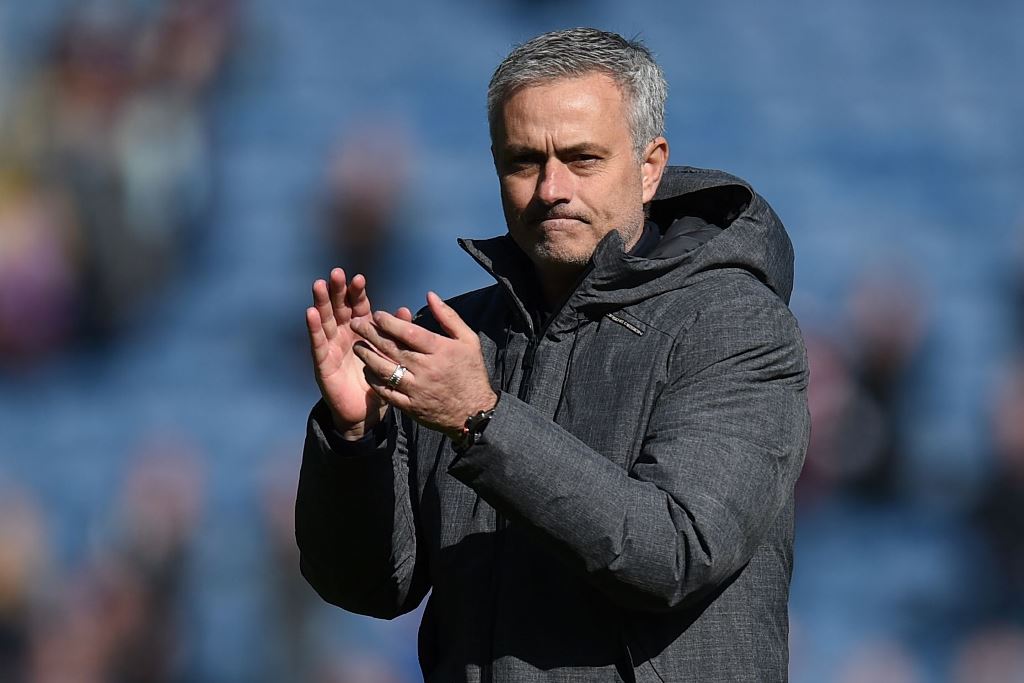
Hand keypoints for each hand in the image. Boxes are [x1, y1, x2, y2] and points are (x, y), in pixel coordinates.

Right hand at [305, 268, 412, 438]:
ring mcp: (331, 348)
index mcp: (361, 331)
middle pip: (339, 308)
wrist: (366, 411)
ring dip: (322, 303)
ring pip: (325, 321)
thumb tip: (405, 309)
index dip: (357, 293)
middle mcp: (344, 335)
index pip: (358, 307)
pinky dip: (314, 328)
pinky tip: (310, 313)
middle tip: (336, 272)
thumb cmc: (379, 380)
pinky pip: (318, 343)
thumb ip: (396, 333)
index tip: (359, 278)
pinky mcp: (322, 363)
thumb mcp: (389, 355)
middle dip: (337, 290)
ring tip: (319, 285)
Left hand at [350, 291, 496, 437]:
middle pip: (392, 349)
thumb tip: (430, 295)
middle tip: (355, 324)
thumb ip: (448, 316)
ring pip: (385, 370)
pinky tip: (368, 371)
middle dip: (370, 334)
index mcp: (440, 351)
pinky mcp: (411, 406)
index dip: (389, 322)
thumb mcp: (468, 340)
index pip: (408, 332)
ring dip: (367, 357)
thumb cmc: (471, 372)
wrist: (475, 413)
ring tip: (357, 347)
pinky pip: (386, 392)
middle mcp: (426, 369)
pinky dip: (374, 381)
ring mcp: (417, 389)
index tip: (376, 315)